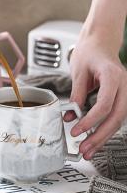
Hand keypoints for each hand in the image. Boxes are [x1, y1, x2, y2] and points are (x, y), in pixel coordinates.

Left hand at [64, 35, 126, 159]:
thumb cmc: (89, 52)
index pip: (105, 105)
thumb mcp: (79, 72)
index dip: (90, 121)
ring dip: (103, 136)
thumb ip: (77, 94)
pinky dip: (104, 128)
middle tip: (84, 150)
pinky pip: (115, 115)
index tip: (76, 130)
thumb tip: (71, 115)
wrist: (100, 43)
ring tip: (89, 150)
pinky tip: (94, 138)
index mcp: (113, 76)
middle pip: (116, 117)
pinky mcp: (120, 96)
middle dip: (99, 136)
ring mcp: (125, 92)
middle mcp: (124, 85)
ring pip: (118, 120)